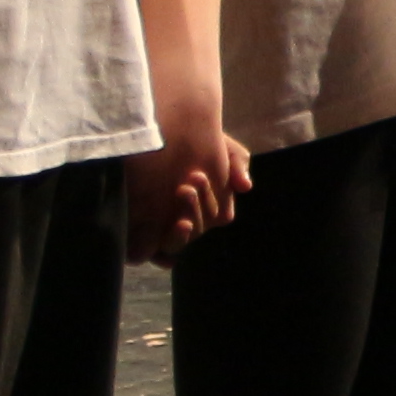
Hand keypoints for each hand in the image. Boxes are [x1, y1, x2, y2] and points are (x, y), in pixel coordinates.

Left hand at [129, 121, 249, 267]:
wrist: (160, 136)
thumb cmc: (194, 142)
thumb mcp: (222, 147)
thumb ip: (237, 163)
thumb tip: (245, 187)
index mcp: (213, 204)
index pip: (219, 214)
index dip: (209, 199)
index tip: (197, 175)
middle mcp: (195, 220)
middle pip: (200, 227)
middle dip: (194, 208)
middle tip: (184, 186)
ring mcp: (172, 228)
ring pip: (180, 244)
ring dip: (181, 235)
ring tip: (178, 218)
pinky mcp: (150, 235)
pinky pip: (158, 256)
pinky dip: (162, 259)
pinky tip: (164, 254)